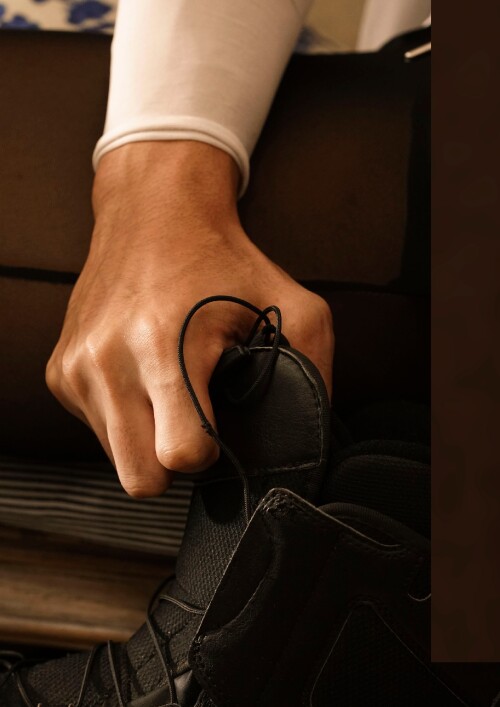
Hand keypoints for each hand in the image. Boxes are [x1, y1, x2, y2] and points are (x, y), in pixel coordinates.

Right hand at [46, 142, 333, 496]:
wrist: (153, 212)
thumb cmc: (223, 260)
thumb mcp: (290, 302)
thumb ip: (313, 368)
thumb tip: (309, 435)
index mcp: (163, 345)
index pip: (178, 457)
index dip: (207, 454)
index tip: (219, 425)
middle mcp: (107, 361)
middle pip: (139, 478)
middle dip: (171, 462)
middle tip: (194, 419)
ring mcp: (75, 368)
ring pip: (116, 457)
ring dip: (146, 437)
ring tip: (168, 386)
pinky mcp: (59, 371)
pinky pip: (97, 428)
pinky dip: (124, 415)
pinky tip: (142, 375)